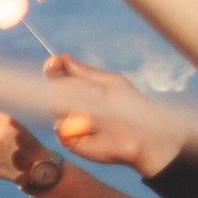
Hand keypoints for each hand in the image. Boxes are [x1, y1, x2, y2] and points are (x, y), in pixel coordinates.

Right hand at [47, 55, 184, 177]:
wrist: (143, 136)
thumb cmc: (131, 108)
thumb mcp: (110, 83)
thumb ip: (85, 72)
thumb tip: (62, 57)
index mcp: (81, 89)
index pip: (60, 76)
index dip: (54, 68)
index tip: (54, 62)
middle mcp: (71, 104)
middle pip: (54, 89)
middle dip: (62, 84)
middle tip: (82, 87)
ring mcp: (69, 122)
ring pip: (55, 106)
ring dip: (75, 105)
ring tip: (99, 111)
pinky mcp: (69, 140)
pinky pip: (60, 126)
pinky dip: (76, 123)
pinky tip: (93, 126)